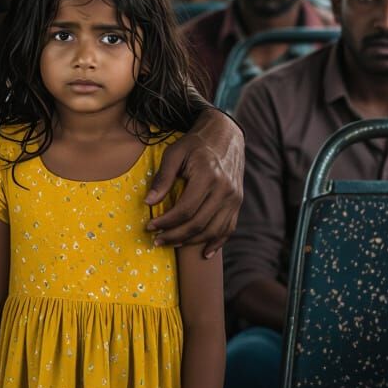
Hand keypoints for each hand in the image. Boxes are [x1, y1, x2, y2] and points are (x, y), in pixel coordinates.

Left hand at [145, 108, 243, 255]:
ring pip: (213, 230)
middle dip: (175, 235)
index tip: (150, 226)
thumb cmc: (195, 143)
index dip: (166, 222)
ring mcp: (234, 198)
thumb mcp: (174, 153)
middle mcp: (225, 190)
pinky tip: (204, 252)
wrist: (225, 135)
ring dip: (191, 242)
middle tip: (157, 240)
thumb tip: (149, 202)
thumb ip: (163, 178)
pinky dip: (217, 242)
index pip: (185, 209)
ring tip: (172, 243)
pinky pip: (228, 228)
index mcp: (208, 176)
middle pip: (199, 224)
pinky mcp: (238, 202)